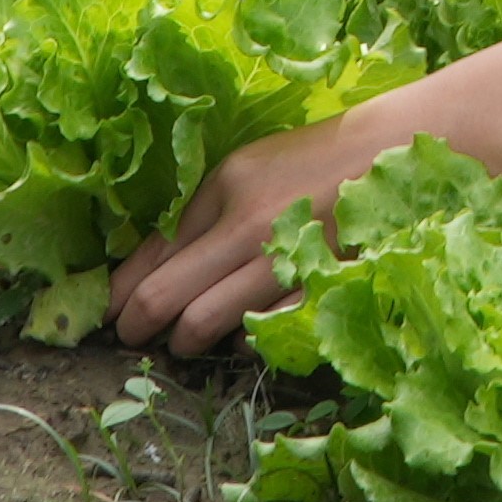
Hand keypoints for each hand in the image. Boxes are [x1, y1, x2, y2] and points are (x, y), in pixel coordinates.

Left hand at [110, 86, 452, 356]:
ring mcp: (286, 262)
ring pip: (209, 323)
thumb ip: (196, 216)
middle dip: (141, 325)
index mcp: (226, 188)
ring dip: (185, 339)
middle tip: (132, 337)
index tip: (111, 314)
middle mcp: (251, 226)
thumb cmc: (307, 164)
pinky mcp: (319, 291)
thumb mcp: (243, 171)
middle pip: (172, 298)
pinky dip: (242, 339)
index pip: (156, 254)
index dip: (124, 293)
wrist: (391, 161)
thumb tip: (144, 271)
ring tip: (181, 340)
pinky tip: (238, 334)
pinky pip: (262, 333)